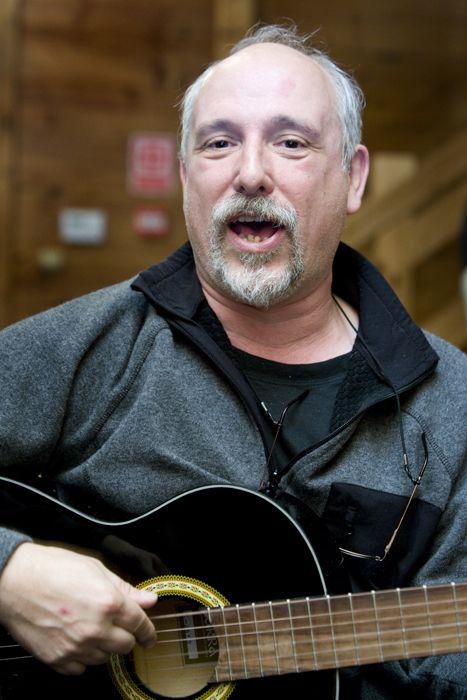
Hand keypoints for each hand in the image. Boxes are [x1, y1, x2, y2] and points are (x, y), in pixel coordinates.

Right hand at [0, 542, 156, 674]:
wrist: (15, 581)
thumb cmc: (53, 569)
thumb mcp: (95, 569)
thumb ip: (125, 588)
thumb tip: (149, 600)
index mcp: (109, 603)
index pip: (141, 625)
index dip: (148, 631)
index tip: (150, 635)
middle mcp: (96, 629)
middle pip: (126, 646)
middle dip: (126, 636)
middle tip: (117, 627)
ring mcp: (76, 647)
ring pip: (104, 658)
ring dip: (103, 647)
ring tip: (90, 628)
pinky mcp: (58, 660)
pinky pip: (81, 669)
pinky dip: (82, 657)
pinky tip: (76, 640)